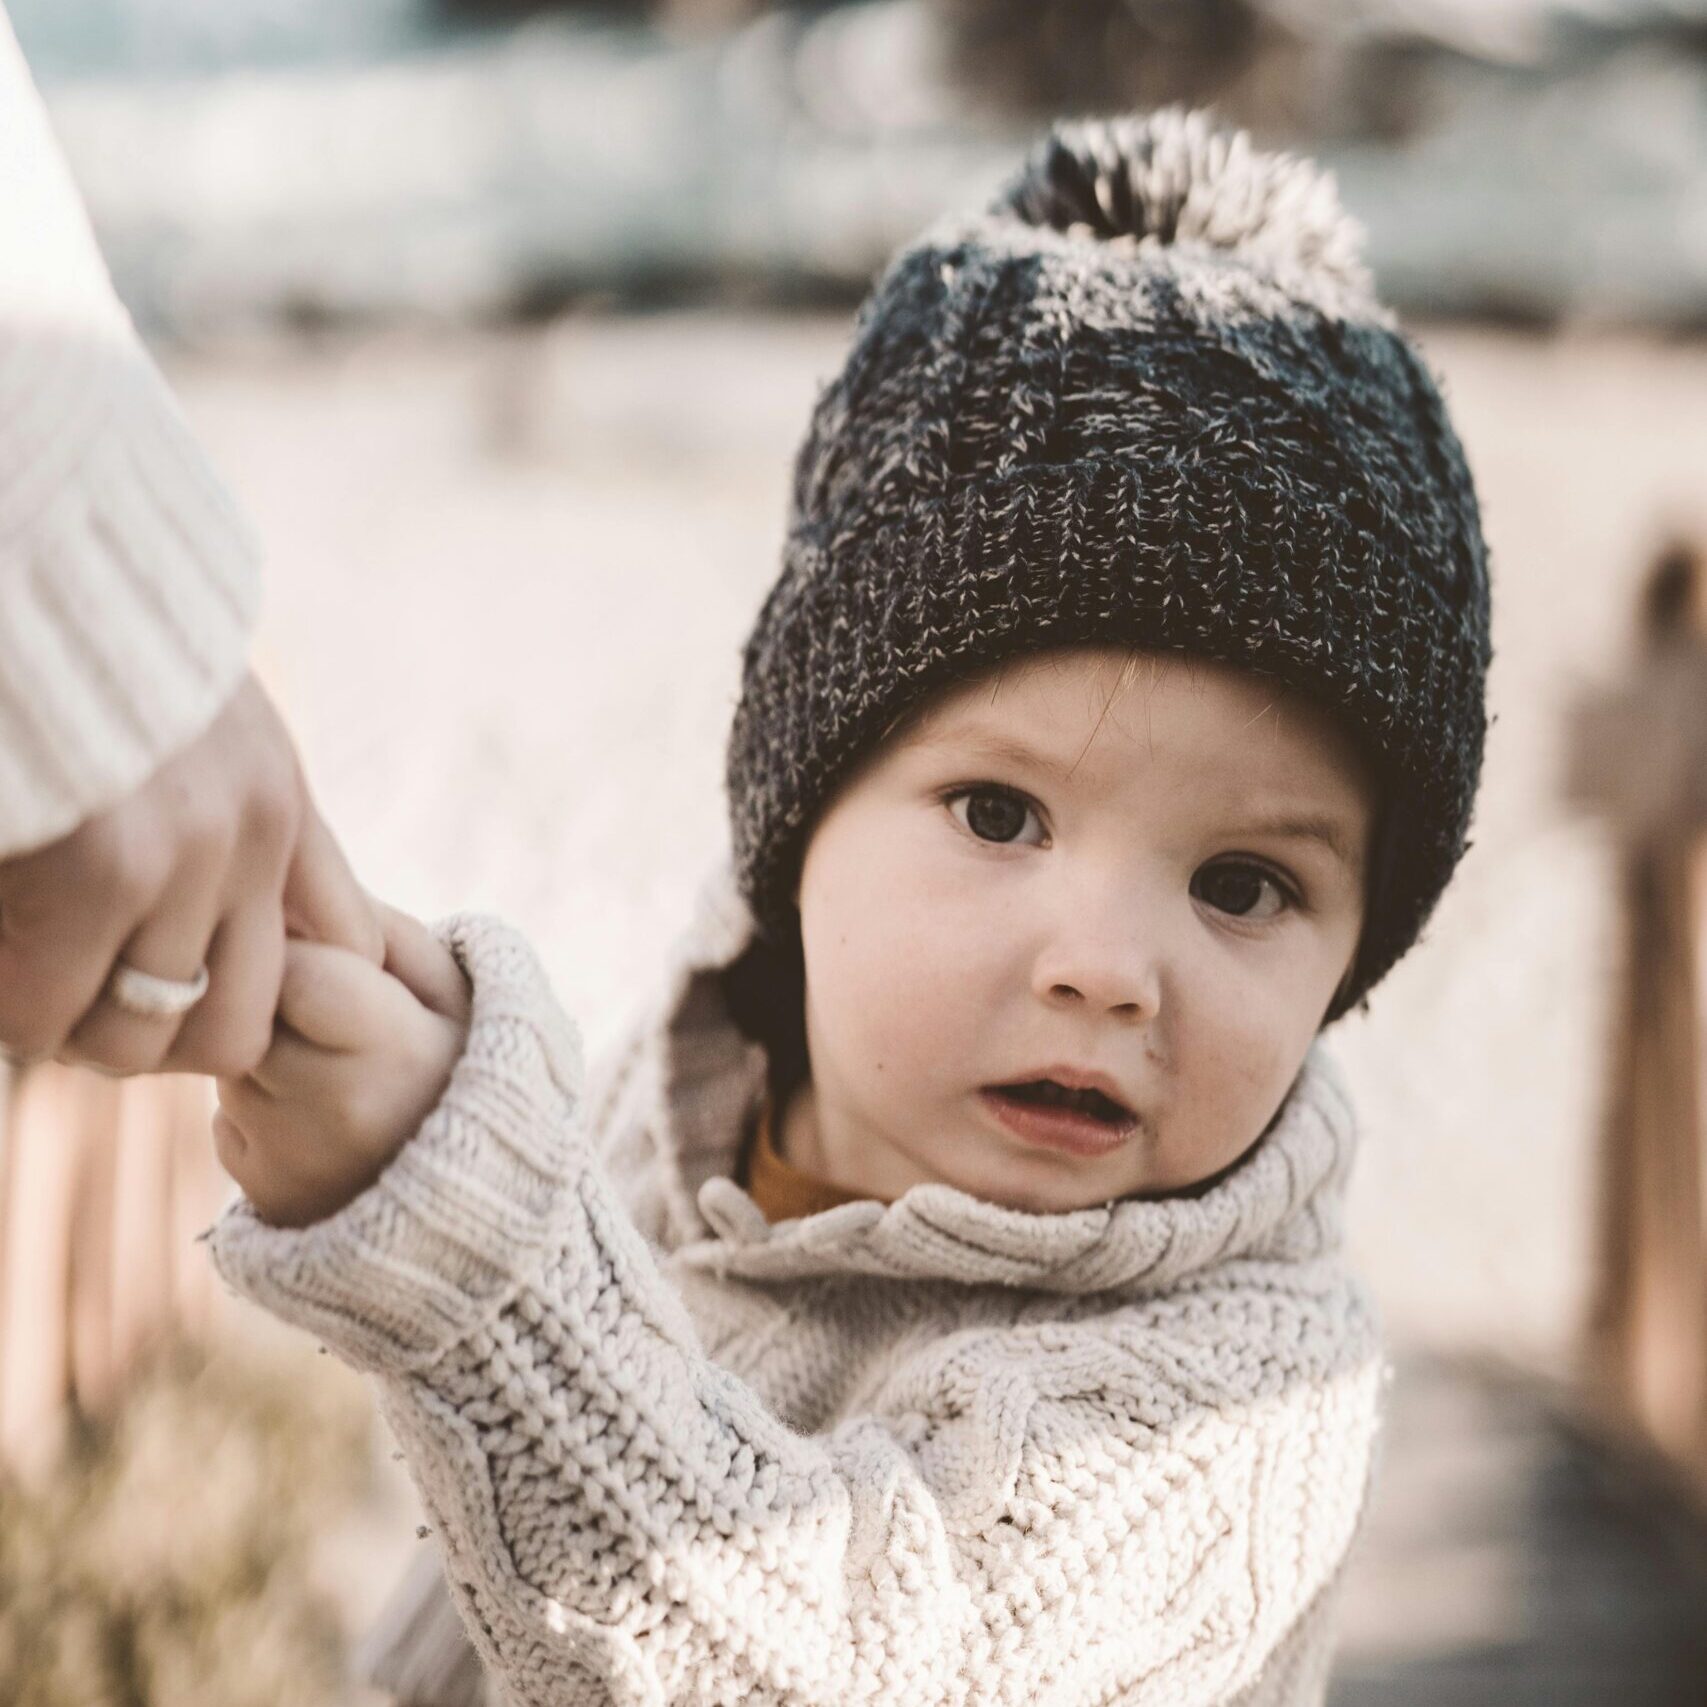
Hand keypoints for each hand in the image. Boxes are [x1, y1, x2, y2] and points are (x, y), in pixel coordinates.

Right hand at [0, 672, 383, 1076]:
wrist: (23, 541)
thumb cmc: (77, 640)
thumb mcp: (200, 721)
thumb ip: (240, 818)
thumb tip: (260, 933)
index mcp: (278, 794)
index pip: (340, 949)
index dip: (255, 994)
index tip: (173, 986)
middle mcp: (256, 831)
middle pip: (237, 1029)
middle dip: (150, 1039)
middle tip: (71, 1008)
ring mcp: (189, 852)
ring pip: (143, 1037)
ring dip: (68, 1030)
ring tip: (22, 977)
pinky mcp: (103, 865)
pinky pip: (44, 1010)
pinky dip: (8, 1008)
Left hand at [212, 902, 471, 1228]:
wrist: (485, 1198)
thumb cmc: (470, 1065)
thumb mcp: (454, 985)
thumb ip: (374, 926)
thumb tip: (280, 895)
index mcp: (394, 1048)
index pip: (291, 966)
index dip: (299, 947)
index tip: (329, 954)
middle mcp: (333, 1109)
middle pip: (249, 1012)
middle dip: (277, 996)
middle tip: (334, 1012)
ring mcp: (292, 1160)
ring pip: (233, 1064)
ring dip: (267, 1050)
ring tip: (339, 1067)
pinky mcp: (263, 1195)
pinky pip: (231, 1122)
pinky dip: (263, 1110)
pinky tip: (323, 1119)